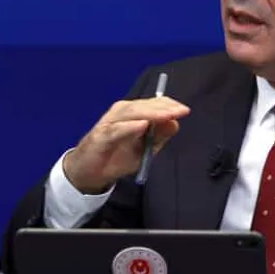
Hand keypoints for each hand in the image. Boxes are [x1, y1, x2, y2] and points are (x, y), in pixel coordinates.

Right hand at [62, 96, 189, 193]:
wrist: (90, 172)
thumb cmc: (117, 157)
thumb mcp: (144, 149)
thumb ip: (159, 136)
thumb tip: (175, 123)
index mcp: (133, 113)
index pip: (153, 103)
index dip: (169, 105)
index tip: (185, 110)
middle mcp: (121, 112)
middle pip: (144, 105)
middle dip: (164, 108)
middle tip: (181, 111)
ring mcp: (110, 122)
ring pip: (132, 113)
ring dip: (151, 113)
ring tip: (167, 115)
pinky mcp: (101, 135)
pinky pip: (117, 129)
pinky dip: (130, 127)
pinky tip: (142, 126)